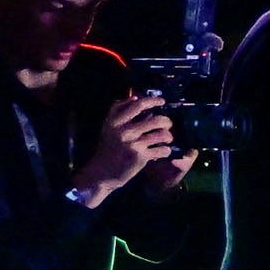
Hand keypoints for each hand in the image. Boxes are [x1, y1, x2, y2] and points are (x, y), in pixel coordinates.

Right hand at [75, 90, 187, 204]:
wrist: (100, 173)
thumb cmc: (108, 148)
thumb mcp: (108, 127)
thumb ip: (119, 111)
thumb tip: (135, 96)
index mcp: (114, 121)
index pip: (138, 105)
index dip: (153, 101)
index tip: (162, 101)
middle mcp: (124, 131)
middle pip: (156, 120)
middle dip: (167, 121)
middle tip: (167, 124)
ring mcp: (133, 144)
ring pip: (162, 134)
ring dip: (168, 136)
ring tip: (167, 138)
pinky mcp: (140, 156)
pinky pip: (163, 149)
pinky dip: (165, 150)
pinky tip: (161, 151)